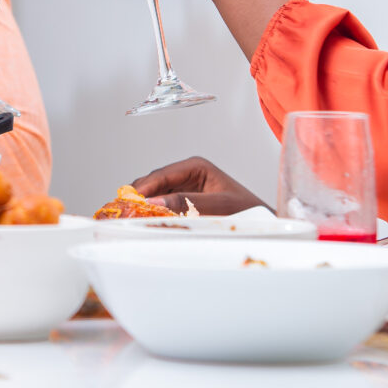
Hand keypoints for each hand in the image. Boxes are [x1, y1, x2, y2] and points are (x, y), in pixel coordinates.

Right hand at [132, 156, 266, 215]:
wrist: (261, 222)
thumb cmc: (246, 210)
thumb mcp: (217, 206)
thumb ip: (186, 203)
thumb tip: (154, 202)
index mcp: (196, 166)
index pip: (161, 175)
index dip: (143, 188)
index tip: (128, 201)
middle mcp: (187, 173)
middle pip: (154, 183)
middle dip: (140, 196)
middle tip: (126, 212)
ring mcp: (184, 187)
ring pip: (155, 194)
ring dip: (146, 205)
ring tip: (132, 218)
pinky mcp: (184, 200)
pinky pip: (163, 204)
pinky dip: (154, 212)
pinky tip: (147, 221)